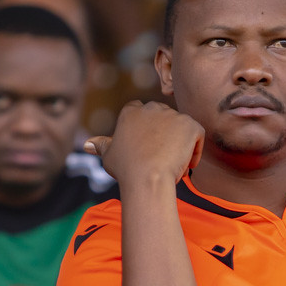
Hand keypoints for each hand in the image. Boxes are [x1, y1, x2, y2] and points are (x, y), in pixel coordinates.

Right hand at [85, 101, 203, 186]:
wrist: (147, 178)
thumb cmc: (126, 170)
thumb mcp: (109, 155)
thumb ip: (102, 145)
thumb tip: (87, 144)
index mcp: (131, 111)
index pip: (142, 112)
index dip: (147, 131)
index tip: (147, 147)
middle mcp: (152, 108)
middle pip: (164, 119)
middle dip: (165, 136)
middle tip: (160, 158)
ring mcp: (173, 115)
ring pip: (181, 129)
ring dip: (179, 145)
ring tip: (170, 164)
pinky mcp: (191, 124)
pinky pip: (197, 136)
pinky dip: (195, 151)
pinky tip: (185, 164)